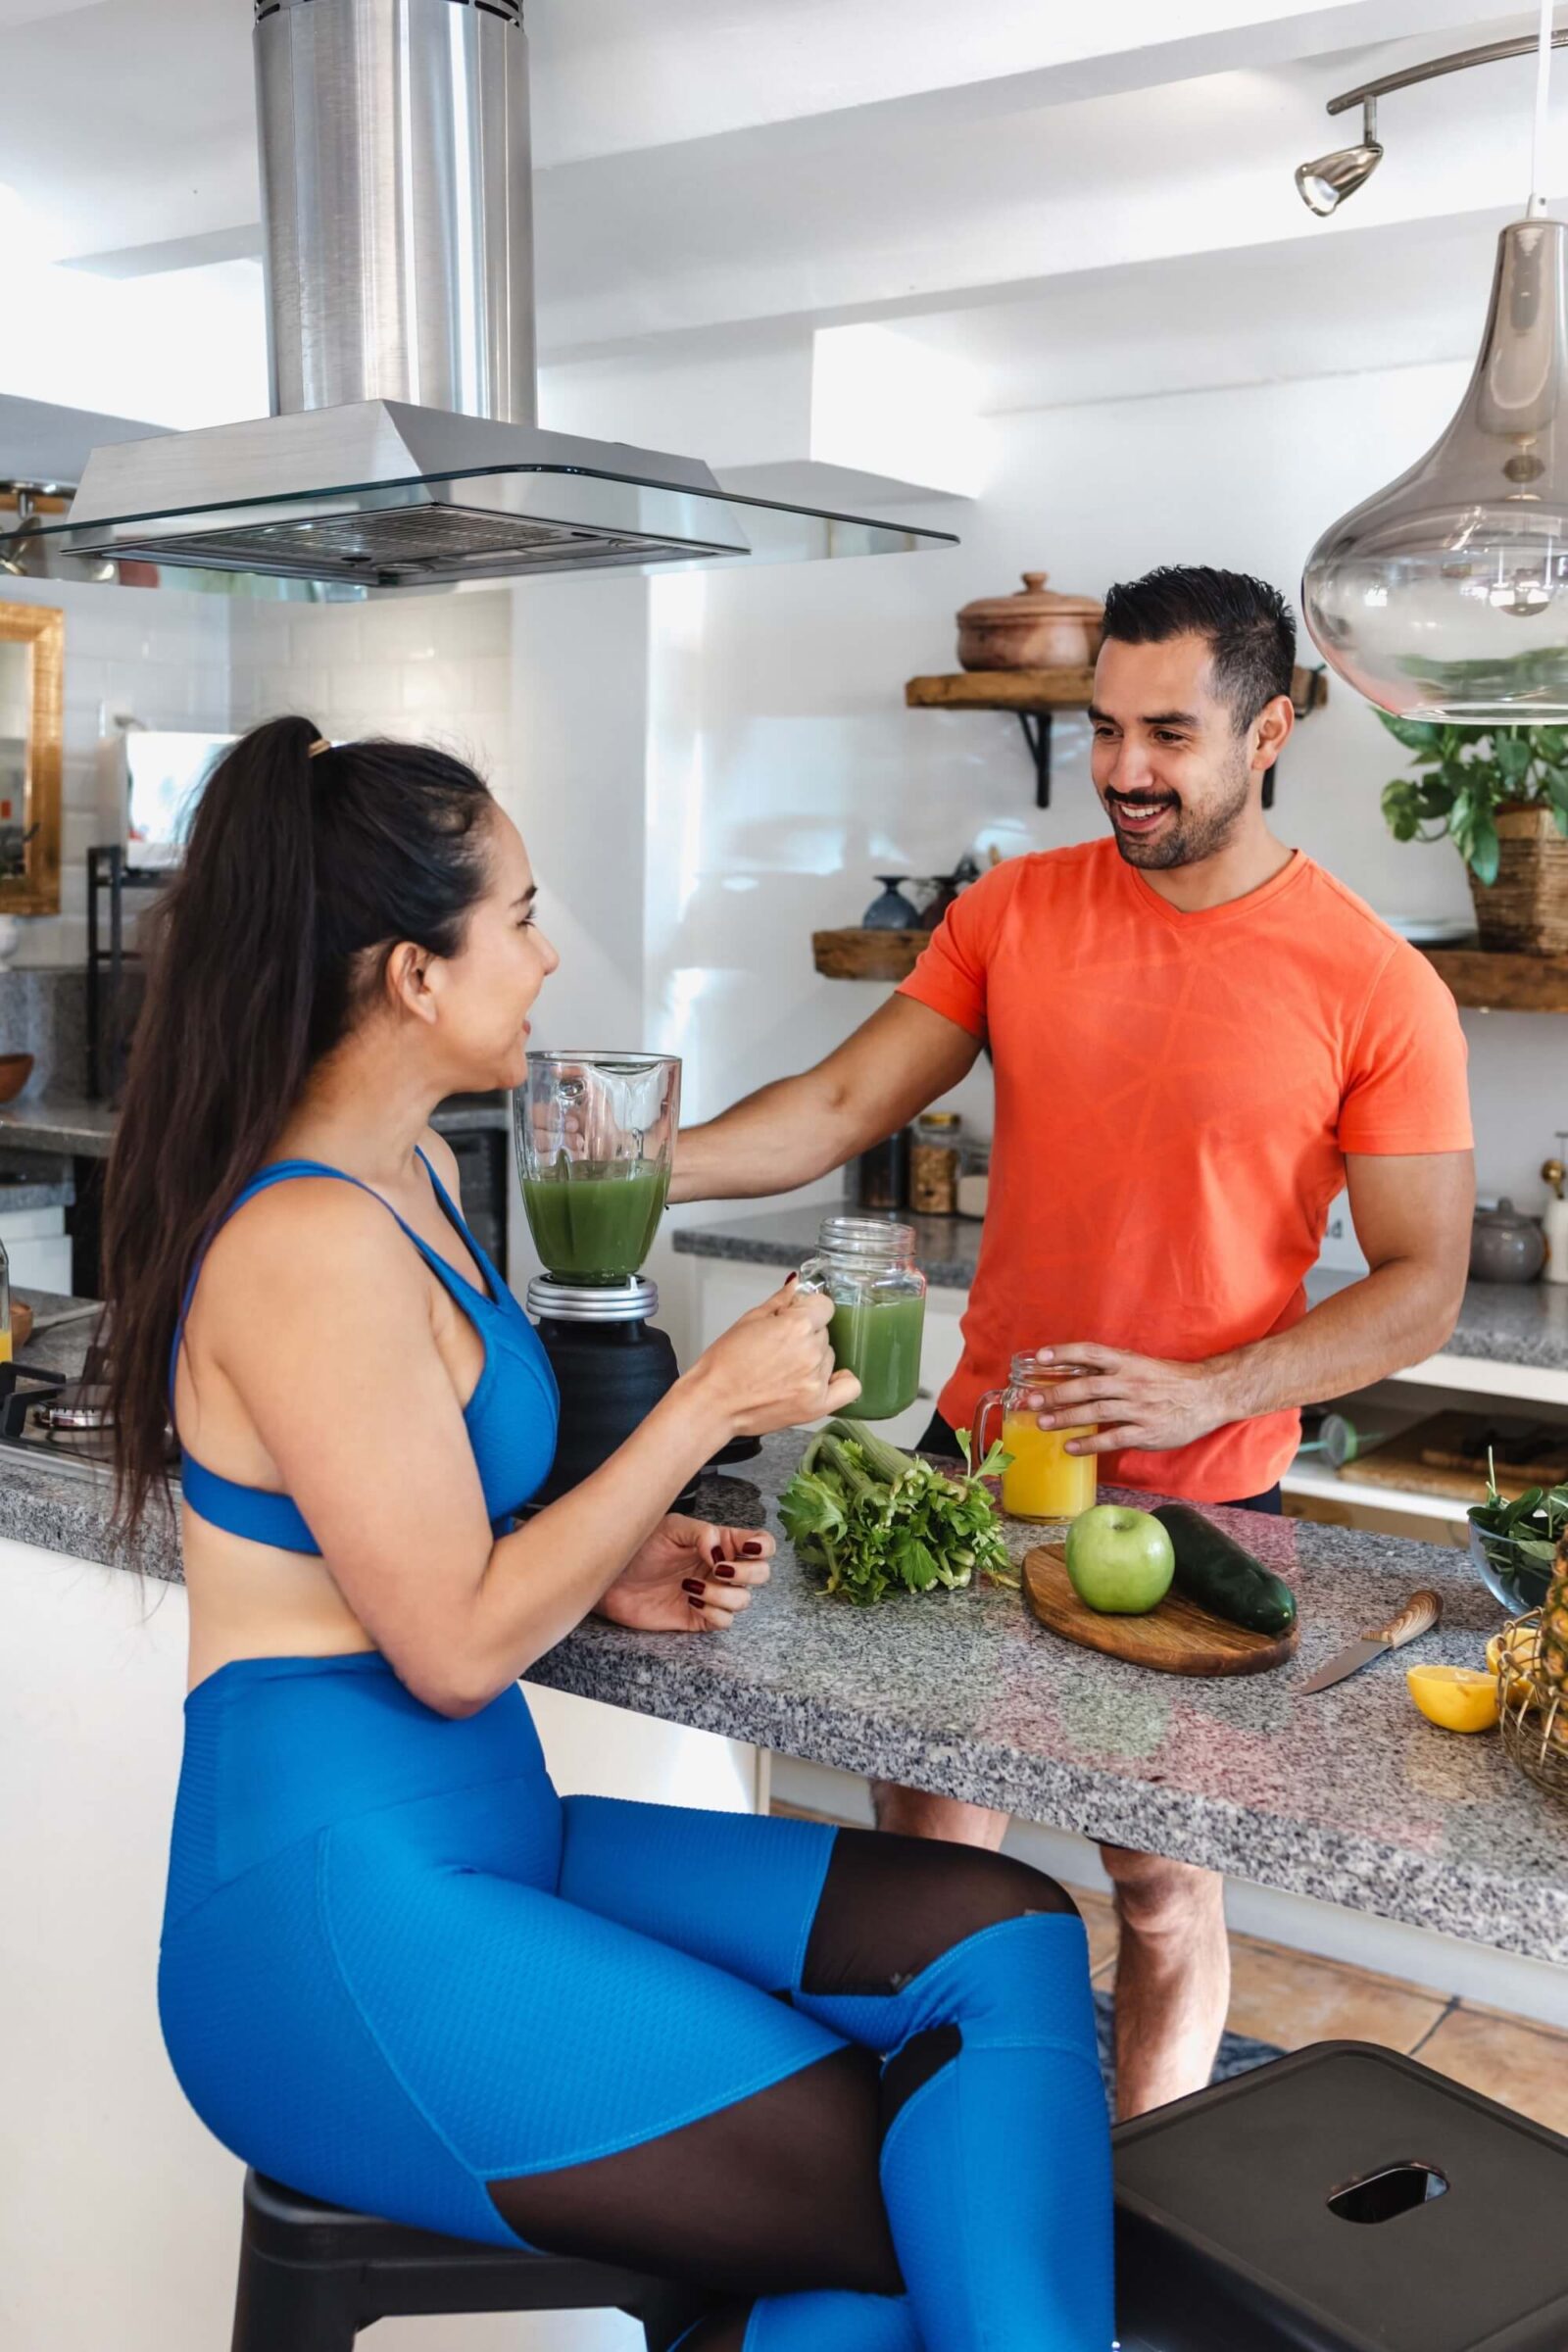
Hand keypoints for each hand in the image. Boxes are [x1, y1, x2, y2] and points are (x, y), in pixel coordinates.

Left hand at [595, 1515, 774, 1632]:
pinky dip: (712, 1612)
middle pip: (762, 1574)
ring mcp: (712, 1595)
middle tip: (718, 1569)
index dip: (764, 1547)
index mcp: (720, 1543)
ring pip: (744, 1601)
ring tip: (690, 1585)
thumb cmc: (639, 1546)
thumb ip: (703, 1533)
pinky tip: (690, 1601)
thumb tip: (723, 1553)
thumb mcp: (671, 1528)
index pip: (762, 1544)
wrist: (611, 1576)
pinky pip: (724, 1622)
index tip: (746, 1550)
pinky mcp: (698, 1618)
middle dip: (746, 1573)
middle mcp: (721, 1569)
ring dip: (721, 1594)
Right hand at [689, 1276, 861, 1437]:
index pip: (824, 1305)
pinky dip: (840, 1381)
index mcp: (795, 1325)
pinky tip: (820, 1379)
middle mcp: (811, 1352)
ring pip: (830, 1356)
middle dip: (806, 1335)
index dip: (808, 1309)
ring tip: (786, 1369)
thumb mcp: (749, 1320)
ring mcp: (816, 1380)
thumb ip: (780, 1300)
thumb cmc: (723, 1364)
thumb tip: (797, 1283)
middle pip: (825, 1332)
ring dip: (815, 1358)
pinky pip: (849, 1388)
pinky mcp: (817, 1405)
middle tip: (780, 1347)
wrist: (713, 1403)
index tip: (797, 1316)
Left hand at [1027, 1344, 1233, 1455]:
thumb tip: (1075, 1369)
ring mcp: (1139, 1408)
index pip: (1090, 1353)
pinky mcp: (1147, 1431)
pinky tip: (1070, 1447)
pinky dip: (1089, 1444)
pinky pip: (1112, 1438)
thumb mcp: (1141, 1365)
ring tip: (1043, 1424)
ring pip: (1095, 1412)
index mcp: (1128, 1363)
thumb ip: (1111, 1369)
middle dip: (1055, 1394)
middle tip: (1031, 1401)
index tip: (1040, 1356)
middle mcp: (1131, 1383)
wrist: (1208, 1395)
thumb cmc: (1171, 1380)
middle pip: (1086, 1386)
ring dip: (1066, 1418)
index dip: (1064, 1353)